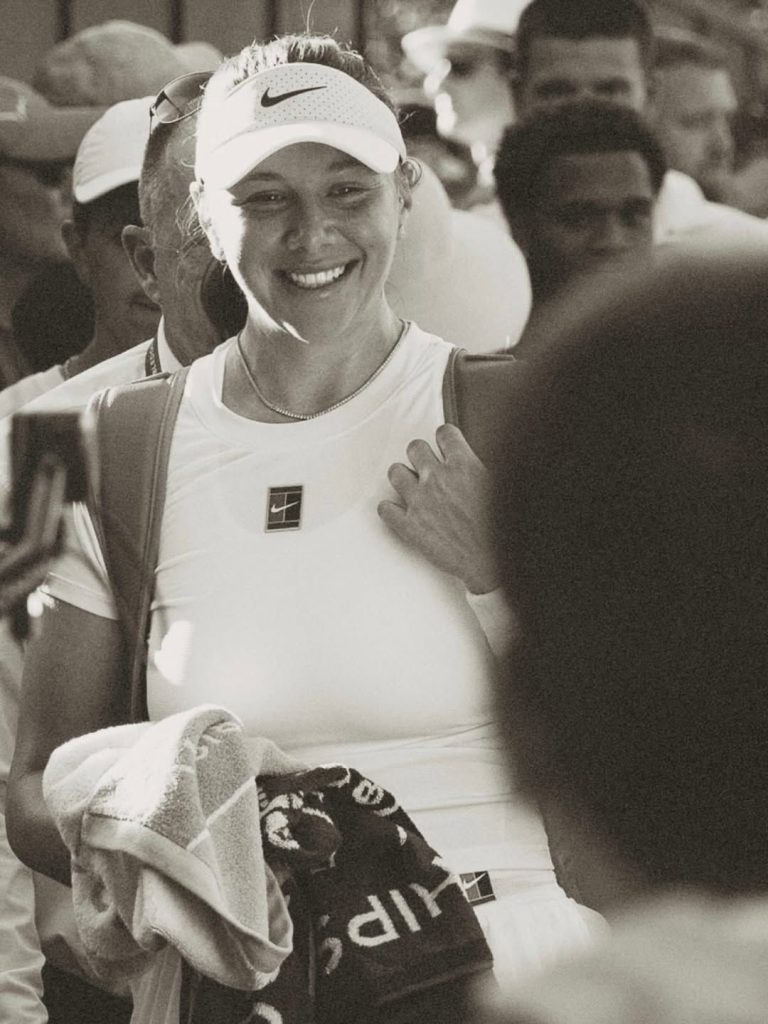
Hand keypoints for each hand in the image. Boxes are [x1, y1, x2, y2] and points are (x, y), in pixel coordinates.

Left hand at [378, 423, 498, 594]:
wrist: (493, 563)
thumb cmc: (502, 529)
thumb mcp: (500, 488)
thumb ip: (480, 471)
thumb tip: (473, 464)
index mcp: (464, 465)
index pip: (445, 433)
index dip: (446, 439)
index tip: (446, 446)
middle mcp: (438, 478)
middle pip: (415, 447)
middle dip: (421, 455)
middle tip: (428, 466)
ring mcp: (420, 501)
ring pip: (395, 472)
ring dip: (403, 477)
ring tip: (412, 487)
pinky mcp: (408, 526)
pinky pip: (384, 509)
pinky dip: (391, 510)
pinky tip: (401, 513)